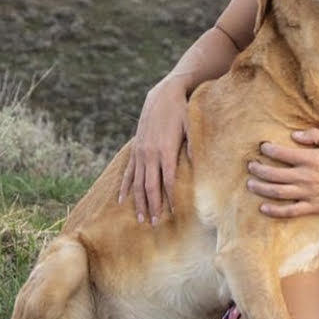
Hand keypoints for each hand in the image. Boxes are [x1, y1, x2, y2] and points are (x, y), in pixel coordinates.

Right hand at [118, 76, 190, 223]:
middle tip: (154, 223)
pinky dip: (125, 187)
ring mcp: (141, 152)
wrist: (164, 94)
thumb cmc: (182, 111)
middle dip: (152, 206)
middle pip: (151, 186)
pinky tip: (122, 200)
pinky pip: (129, 172)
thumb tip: (196, 163)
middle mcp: (151, 154)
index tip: (173, 213)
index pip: (168, 180)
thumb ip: (193, 145)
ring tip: (140, 218)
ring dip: (139, 201)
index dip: (170, 198)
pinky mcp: (136, 149)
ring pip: (138, 182)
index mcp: (166, 150)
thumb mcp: (191, 126)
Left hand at [246, 129, 318, 217]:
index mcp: (312, 159)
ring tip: (250, 184)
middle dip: (259, 169)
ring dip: (261, 188)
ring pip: (278, 192)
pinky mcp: (312, 207)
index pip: (283, 154)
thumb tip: (295, 134)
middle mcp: (307, 177)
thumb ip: (314, 136)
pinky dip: (275, 211)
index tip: (262, 148)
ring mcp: (308, 194)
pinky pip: (290, 211)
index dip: (269, 150)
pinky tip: (263, 208)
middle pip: (275, 174)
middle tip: (251, 166)